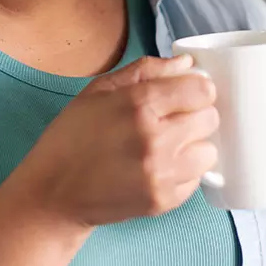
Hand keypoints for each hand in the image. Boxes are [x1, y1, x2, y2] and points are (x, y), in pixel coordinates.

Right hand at [18, 55, 219, 226]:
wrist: (54, 193)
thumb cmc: (73, 136)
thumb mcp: (100, 89)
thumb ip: (147, 70)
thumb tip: (187, 63)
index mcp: (139, 104)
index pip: (202, 89)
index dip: (196, 87)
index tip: (184, 92)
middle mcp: (156, 138)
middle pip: (211, 118)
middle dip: (195, 114)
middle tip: (172, 118)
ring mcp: (162, 173)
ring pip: (209, 151)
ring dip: (193, 145)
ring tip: (167, 145)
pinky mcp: (164, 201)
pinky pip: (196, 179)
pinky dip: (184, 171)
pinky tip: (158, 166)